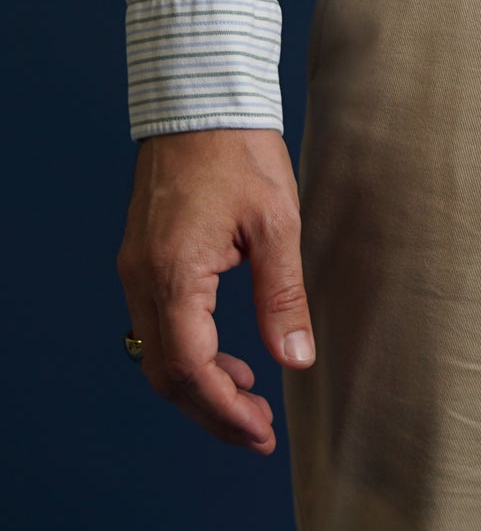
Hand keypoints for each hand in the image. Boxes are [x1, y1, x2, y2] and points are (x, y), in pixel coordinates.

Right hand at [116, 126, 314, 452]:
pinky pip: (157, 325)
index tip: (260, 433)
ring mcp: (135, 268)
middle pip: (166, 373)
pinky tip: (227, 356)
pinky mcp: (142, 257)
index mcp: (173, 274)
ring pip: (158, 353)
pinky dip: (189, 352)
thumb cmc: (240, 150)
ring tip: (249, 399)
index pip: (190, 370)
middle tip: (258, 432)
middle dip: (211, 411)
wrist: (200, 97)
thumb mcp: (276, 223)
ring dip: (200, 385)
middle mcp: (142, 278)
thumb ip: (282, 296)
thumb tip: (295, 361)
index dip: (224, 412)